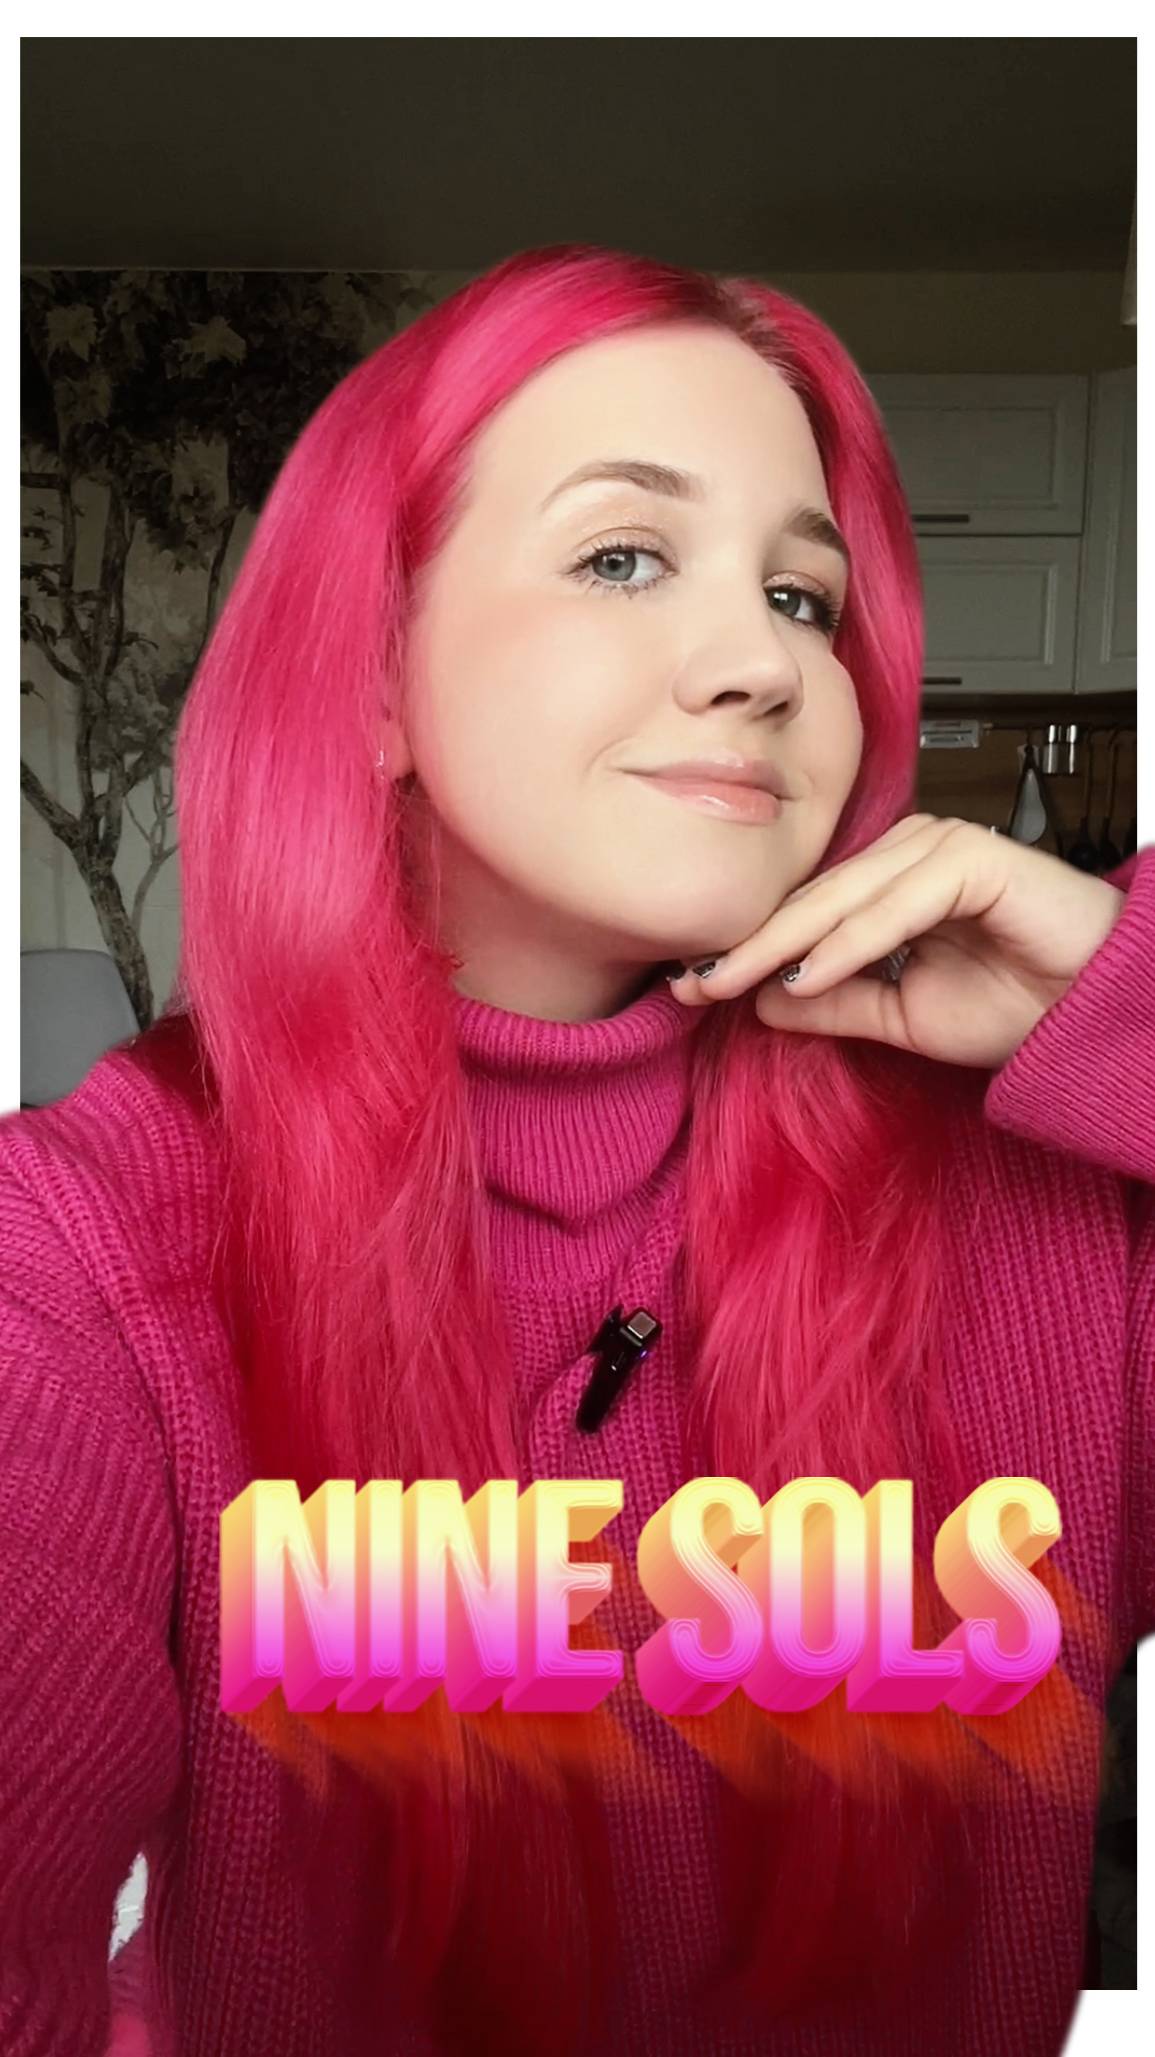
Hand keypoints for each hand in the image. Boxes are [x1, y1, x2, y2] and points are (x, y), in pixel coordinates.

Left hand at [667, 814, 1126, 1069]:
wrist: (1093, 1014)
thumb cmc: (1019, 1004)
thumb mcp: (901, 1017)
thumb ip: (835, 1003)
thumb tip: (761, 998)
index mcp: (891, 881)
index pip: (805, 911)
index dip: (749, 948)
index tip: (693, 984)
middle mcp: (910, 855)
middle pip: (812, 900)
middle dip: (749, 944)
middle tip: (692, 980)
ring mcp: (940, 849)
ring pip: (844, 898)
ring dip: (785, 942)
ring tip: (731, 978)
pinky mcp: (972, 858)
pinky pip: (896, 906)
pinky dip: (851, 942)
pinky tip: (809, 973)